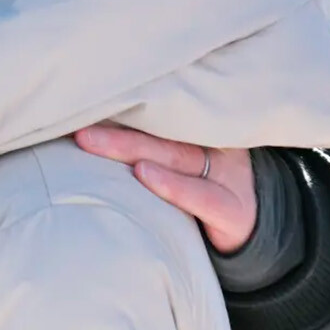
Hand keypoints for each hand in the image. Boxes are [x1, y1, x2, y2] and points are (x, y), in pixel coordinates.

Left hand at [74, 125, 256, 254]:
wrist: (252, 228)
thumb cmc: (205, 192)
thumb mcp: (183, 162)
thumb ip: (148, 145)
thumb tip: (85, 133)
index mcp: (199, 131)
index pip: (158, 114)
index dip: (122, 109)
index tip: (83, 102)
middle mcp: (214, 146)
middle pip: (160, 133)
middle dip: (116, 129)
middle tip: (77, 128)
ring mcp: (226, 175)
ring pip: (176, 157)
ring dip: (132, 149)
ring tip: (96, 143)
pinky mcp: (232, 209)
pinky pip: (202, 196)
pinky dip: (172, 186)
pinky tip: (144, 175)